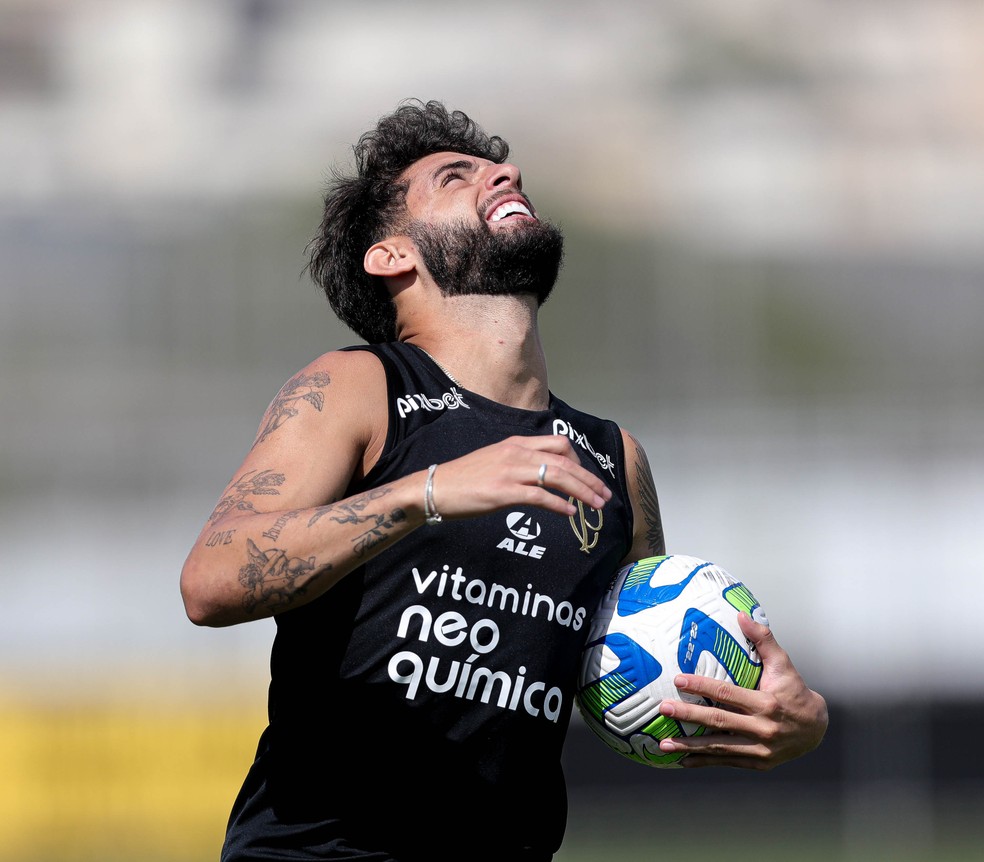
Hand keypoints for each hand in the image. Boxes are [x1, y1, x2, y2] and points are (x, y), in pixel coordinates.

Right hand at [430, 434, 611, 519]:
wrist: (434, 488)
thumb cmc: (463, 480)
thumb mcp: (494, 462)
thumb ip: (518, 465)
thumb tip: (541, 478)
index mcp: (515, 444)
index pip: (558, 444)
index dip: (579, 461)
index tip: (587, 478)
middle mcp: (516, 453)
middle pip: (565, 460)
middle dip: (589, 478)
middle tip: (604, 495)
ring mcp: (510, 471)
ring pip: (558, 476)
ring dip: (582, 491)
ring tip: (597, 505)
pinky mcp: (503, 492)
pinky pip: (540, 496)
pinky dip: (560, 505)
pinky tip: (570, 513)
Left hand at [656, 612, 827, 769]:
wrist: (816, 728)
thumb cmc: (794, 691)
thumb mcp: (783, 664)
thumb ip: (763, 639)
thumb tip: (743, 615)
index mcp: (766, 703)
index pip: (728, 694)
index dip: (702, 686)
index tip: (678, 680)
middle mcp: (763, 729)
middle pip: (718, 722)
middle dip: (688, 715)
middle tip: (663, 709)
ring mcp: (760, 749)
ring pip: (719, 747)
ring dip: (690, 746)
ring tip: (664, 744)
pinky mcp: (758, 763)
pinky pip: (727, 762)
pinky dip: (704, 761)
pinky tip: (683, 760)